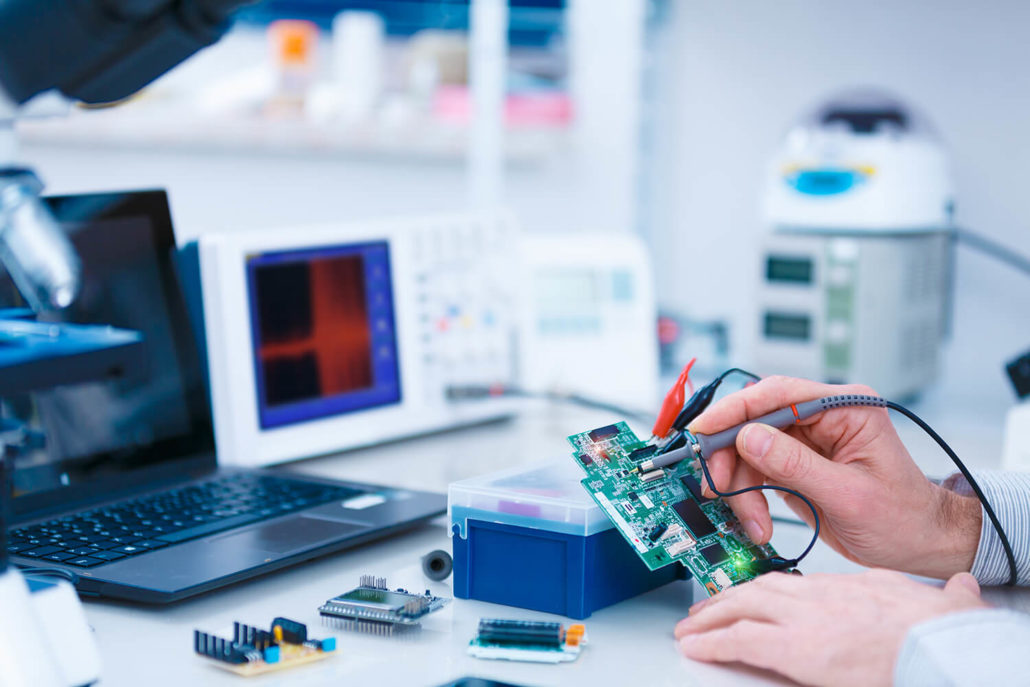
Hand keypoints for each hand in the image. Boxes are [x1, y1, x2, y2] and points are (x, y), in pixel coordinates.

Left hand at [674, 570, 987, 686]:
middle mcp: (820, 596)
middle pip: (760, 589)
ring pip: (742, 608)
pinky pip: (739, 641)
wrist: (943, 646)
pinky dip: (712, 643)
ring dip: (712, 617)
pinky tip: (696, 648)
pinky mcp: (795, 649)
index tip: (752, 596)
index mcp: (849, 588)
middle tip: (706, 610)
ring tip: (692, 628)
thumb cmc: (941, 633)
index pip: (796, 584)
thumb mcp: (935, 603)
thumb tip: (961, 587)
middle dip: (728, 599)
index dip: (767, 589)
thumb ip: (935, 596)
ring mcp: (804, 620)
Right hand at [687, 376, 980, 578]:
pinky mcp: (796, 462)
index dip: (735, 410)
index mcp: (845, 407)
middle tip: (717, 486)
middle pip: (755, 421)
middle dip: (732, 456)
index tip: (704, 430)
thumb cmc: (903, 518)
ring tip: (751, 520)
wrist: (921, 545)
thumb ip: (796, 465)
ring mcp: (808, 439)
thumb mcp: (848, 495)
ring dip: (740, 485)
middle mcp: (823, 417)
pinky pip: (756, 469)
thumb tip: (749, 438)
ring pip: (749, 449)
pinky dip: (748, 495)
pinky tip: (755, 519)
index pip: (778, 394)